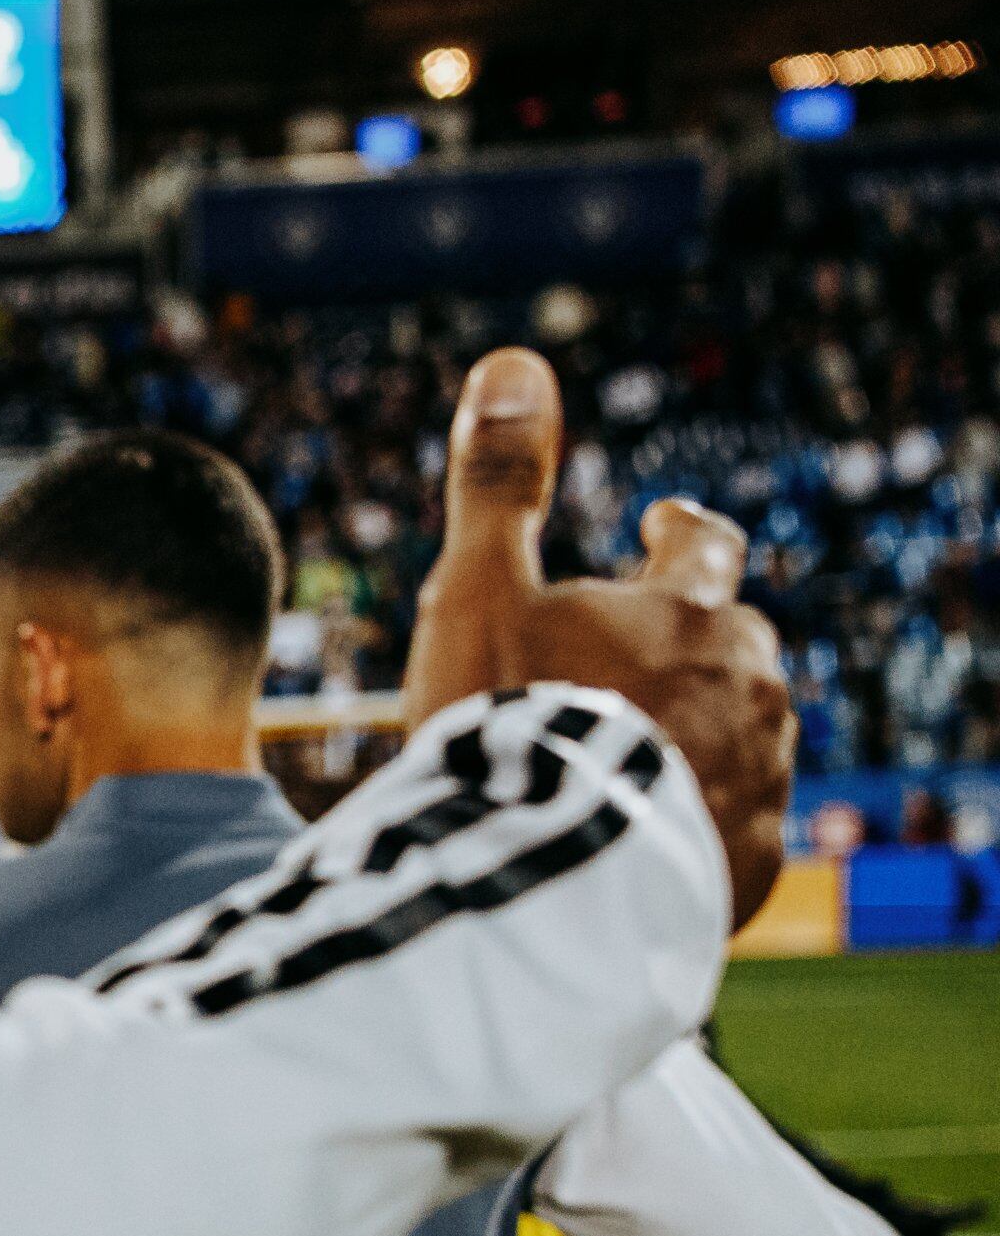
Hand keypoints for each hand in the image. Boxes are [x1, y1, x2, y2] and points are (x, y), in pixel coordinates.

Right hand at [407, 347, 794, 923]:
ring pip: (739, 735)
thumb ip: (498, 484)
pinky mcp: (748, 859)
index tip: (659, 524)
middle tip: (629, 664)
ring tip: (627, 767)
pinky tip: (638, 839)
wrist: (550, 875)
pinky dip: (690, 819)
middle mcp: (748, 686)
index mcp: (689, 612)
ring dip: (694, 737)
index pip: (704, 546)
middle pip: (732, 646)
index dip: (678, 533)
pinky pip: (729, 826)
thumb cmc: (509, 721)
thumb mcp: (478, 590)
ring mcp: (758, 775)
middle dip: (688, 646)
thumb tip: (511, 361)